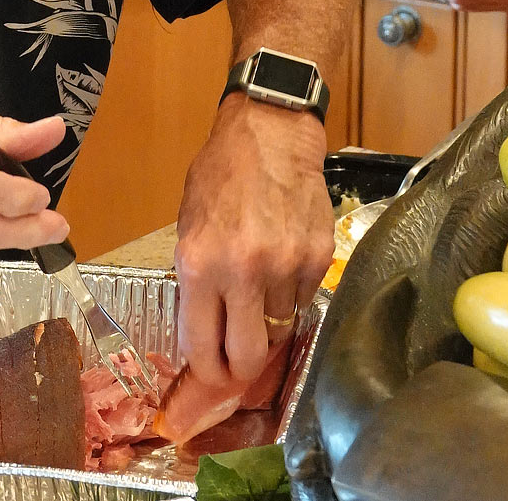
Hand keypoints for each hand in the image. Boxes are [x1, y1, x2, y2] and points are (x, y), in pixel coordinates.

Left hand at [173, 95, 332, 387]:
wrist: (271, 133)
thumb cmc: (222, 173)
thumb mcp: (189, 222)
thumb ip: (196, 276)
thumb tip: (204, 327)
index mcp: (200, 263)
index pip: (201, 345)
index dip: (207, 370)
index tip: (211, 375)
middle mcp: (243, 271)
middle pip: (248, 356)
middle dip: (242, 368)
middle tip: (240, 362)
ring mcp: (286, 267)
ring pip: (280, 329)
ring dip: (269, 322)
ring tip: (261, 293)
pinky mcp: (318, 259)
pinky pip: (305, 301)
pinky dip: (293, 294)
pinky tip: (284, 266)